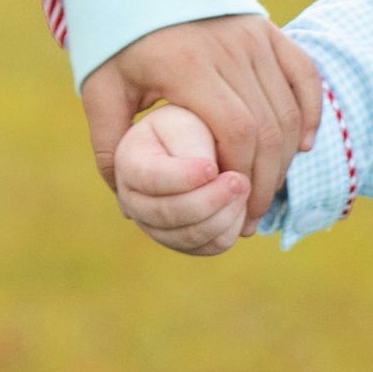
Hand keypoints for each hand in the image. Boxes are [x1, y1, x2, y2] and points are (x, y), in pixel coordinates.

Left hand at [82, 14, 320, 230]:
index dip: (242, 178)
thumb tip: (126, 203)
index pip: (236, 132)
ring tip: (266, 193)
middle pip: (267, 128)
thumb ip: (109, 144)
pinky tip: (300, 146)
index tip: (232, 213)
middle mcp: (228, 48)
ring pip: (287, 108)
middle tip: (251, 217)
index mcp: (188, 65)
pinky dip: (309, 113)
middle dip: (265, 181)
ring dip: (284, 158)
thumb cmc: (117, 35)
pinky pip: (304, 75)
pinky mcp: (266, 29)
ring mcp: (252, 36)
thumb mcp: (101, 86)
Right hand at [114, 104, 249, 255]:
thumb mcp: (185, 124)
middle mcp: (131, 199)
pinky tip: (240, 204)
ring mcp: (153, 225)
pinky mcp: (179, 241)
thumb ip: (192, 148)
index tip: (212, 166)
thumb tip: (211, 178)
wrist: (191, 143)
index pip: (151, 178)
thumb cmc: (187, 127)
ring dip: (223, 215)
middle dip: (210, 199)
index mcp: (128, 161)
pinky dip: (228, 230)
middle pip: (168, 214)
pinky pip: (206, 247)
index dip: (184, 177)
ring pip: (189, 236)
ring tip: (244, 188)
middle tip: (240, 180)